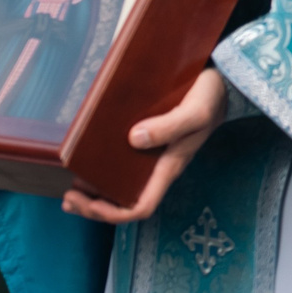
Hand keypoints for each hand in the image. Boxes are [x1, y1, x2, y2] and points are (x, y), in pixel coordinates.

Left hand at [62, 66, 227, 223]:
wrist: (223, 78)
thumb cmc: (212, 96)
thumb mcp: (196, 111)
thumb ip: (169, 126)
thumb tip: (133, 139)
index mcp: (170, 167)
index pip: (141, 207)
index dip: (112, 213)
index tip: (87, 202)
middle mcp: (160, 167)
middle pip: (127, 203)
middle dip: (95, 208)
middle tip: (68, 198)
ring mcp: (156, 156)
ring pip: (123, 188)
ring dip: (96, 194)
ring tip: (71, 188)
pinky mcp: (151, 140)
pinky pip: (124, 166)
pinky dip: (103, 170)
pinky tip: (89, 160)